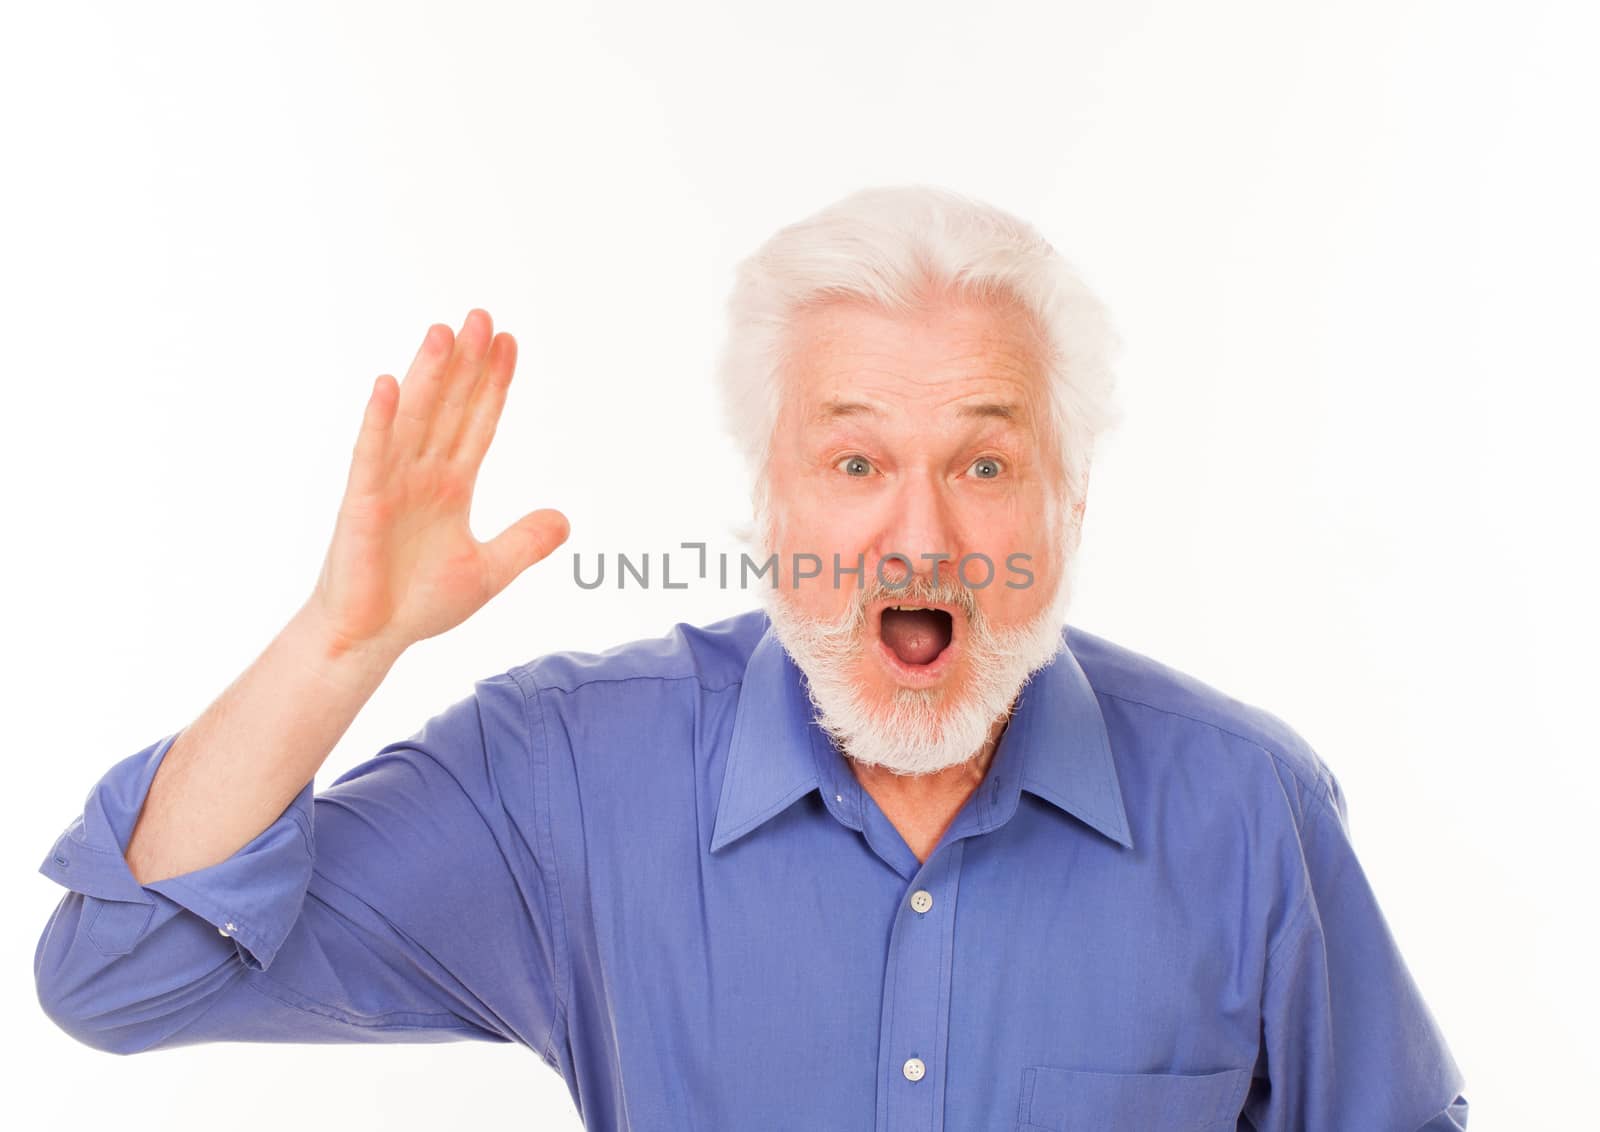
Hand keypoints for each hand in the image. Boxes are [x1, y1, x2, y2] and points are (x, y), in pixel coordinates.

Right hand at [302, 309, 569, 657]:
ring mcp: (391, 484)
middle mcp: (422, 475)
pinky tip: (388, 384)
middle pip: (449, 407)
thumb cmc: (416, 604)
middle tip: (482, 316)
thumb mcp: (488, 571)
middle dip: (466, 364)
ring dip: (427, 376)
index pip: (478, 422)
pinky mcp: (364, 503)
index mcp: (451, 486)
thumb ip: (525, 543)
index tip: (510, 342)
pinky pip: (372, 454)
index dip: (494, 384)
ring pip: (414, 419)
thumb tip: (566, 520)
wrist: (370, 639)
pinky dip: (379, 421)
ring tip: (444, 332)